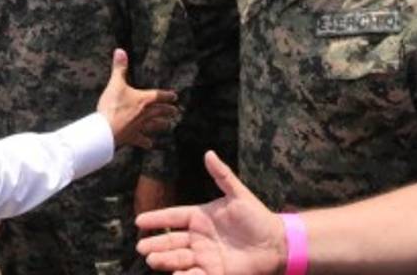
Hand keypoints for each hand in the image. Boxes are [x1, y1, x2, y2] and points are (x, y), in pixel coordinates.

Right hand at [96, 49, 177, 148]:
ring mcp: (139, 126)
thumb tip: (120, 51)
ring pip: (155, 125)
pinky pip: (142, 140)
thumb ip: (119, 68)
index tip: (175, 96)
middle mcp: (145, 114)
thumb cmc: (112, 106)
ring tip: (169, 125)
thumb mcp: (115, 83)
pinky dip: (146, 142)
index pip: (159, 96)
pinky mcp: (132, 137)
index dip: (168, 96)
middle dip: (169, 111)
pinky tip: (150, 144)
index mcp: (143, 100)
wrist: (105, 129)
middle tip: (176, 111)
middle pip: (161, 112)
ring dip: (162, 125)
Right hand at [136, 151, 286, 274]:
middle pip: (172, 241)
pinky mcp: (215, 272)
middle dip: (156, 244)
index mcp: (200, 218)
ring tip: (153, 260)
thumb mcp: (239, 194)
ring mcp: (205, 256)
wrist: (276, 243)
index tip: (139, 220)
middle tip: (142, 247)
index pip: (173, 217)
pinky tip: (176, 273)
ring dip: (166, 259)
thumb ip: (222, 175)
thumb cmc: (257, 217)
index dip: (157, 219)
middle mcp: (199, 237)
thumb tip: (208, 153)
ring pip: (180, 258)